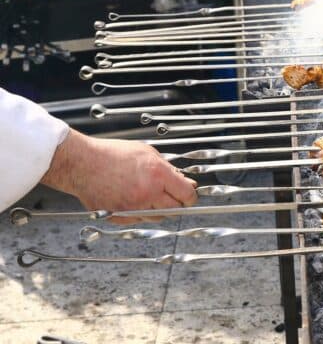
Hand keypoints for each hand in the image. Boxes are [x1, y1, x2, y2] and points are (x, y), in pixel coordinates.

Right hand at [41, 129, 197, 223]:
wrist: (81, 164)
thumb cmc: (111, 154)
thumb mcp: (147, 152)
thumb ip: (168, 169)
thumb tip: (184, 180)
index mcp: (157, 175)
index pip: (187, 194)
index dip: (191, 196)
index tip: (190, 195)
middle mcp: (147, 194)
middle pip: (175, 209)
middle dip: (177, 203)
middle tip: (171, 195)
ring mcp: (133, 208)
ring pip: (157, 217)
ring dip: (158, 208)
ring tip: (147, 193)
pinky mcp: (119, 217)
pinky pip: (138, 220)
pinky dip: (139, 213)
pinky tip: (132, 199)